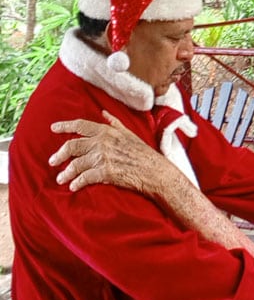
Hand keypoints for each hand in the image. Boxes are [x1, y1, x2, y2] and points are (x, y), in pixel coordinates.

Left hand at [49, 110, 173, 192]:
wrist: (156, 171)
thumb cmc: (144, 153)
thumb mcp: (130, 133)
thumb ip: (114, 123)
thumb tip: (104, 113)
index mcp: (107, 131)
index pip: (80, 125)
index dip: (65, 126)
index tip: (53, 128)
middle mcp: (102, 143)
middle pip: (72, 146)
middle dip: (59, 154)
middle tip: (52, 161)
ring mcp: (103, 158)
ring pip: (75, 164)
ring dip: (66, 173)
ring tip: (61, 178)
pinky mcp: (105, 173)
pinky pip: (84, 177)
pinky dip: (76, 183)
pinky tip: (73, 186)